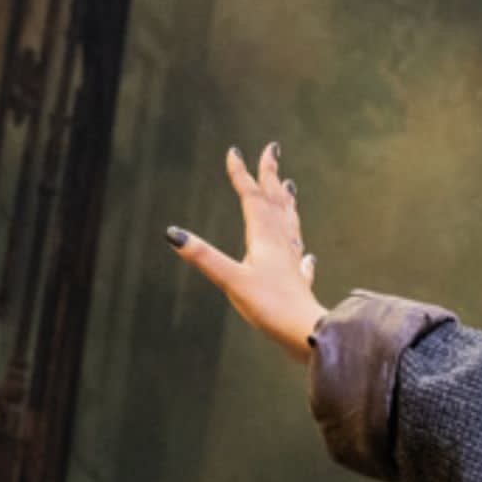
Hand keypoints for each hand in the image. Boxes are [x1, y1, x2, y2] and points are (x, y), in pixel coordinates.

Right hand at [168, 143, 326, 362]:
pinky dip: (299, 249)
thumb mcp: (231, 281)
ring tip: (289, 187)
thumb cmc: (269, 307)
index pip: (251, 197)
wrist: (306, 332)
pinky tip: (307, 256)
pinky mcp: (298, 281)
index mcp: (263, 237)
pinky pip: (299, 257)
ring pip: (289, 223)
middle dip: (270, 174)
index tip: (235, 152)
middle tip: (272, 149)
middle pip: (275, 201)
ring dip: (286, 202)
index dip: (241, 174)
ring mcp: (292, 260)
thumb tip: (174, 234)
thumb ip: (204, 258)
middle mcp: (281, 242)